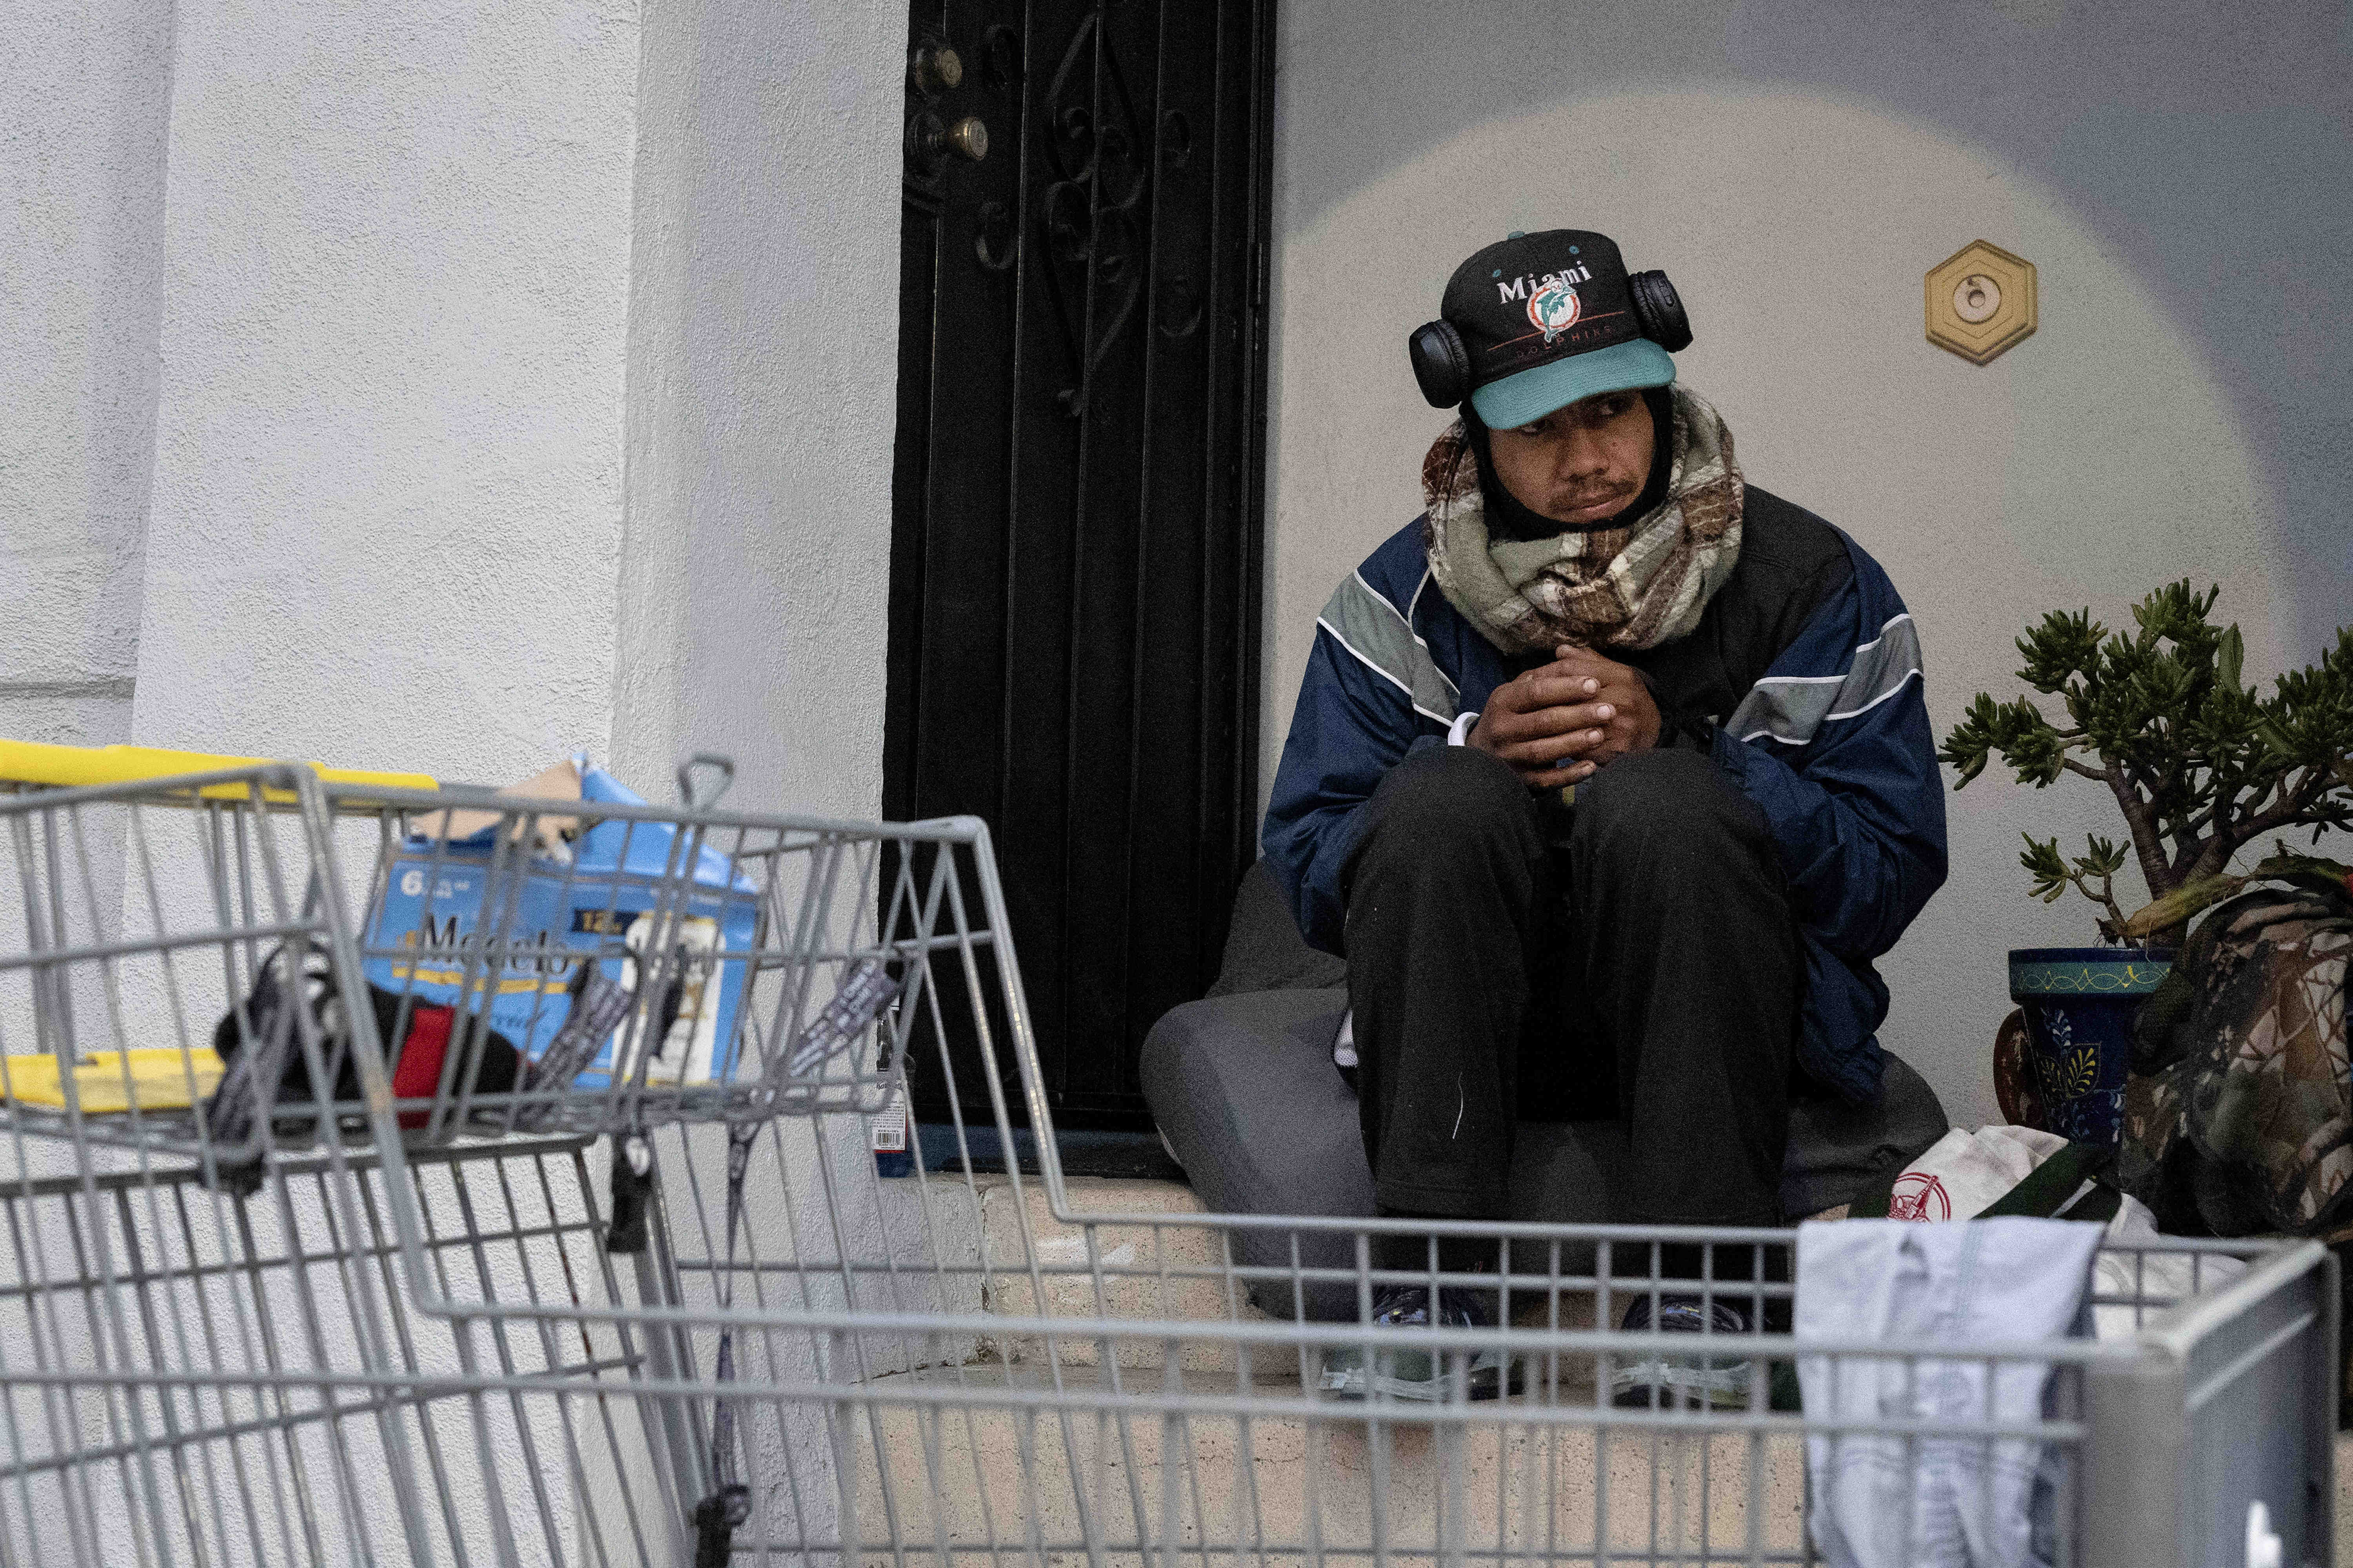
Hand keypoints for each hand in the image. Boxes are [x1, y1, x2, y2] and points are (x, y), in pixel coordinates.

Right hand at [1467, 644, 1661, 788]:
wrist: (1483, 753)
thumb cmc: (1511, 715)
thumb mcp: (1517, 691)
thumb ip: (1542, 676)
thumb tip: (1569, 653)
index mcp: (1502, 701)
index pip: (1535, 692)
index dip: (1566, 688)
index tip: (1595, 684)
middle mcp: (1502, 729)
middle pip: (1542, 722)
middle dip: (1578, 715)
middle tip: (1609, 710)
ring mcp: (1509, 757)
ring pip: (1542, 751)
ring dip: (1574, 743)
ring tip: (1600, 734)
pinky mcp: (1519, 780)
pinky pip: (1546, 780)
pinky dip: (1569, 775)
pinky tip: (1591, 767)